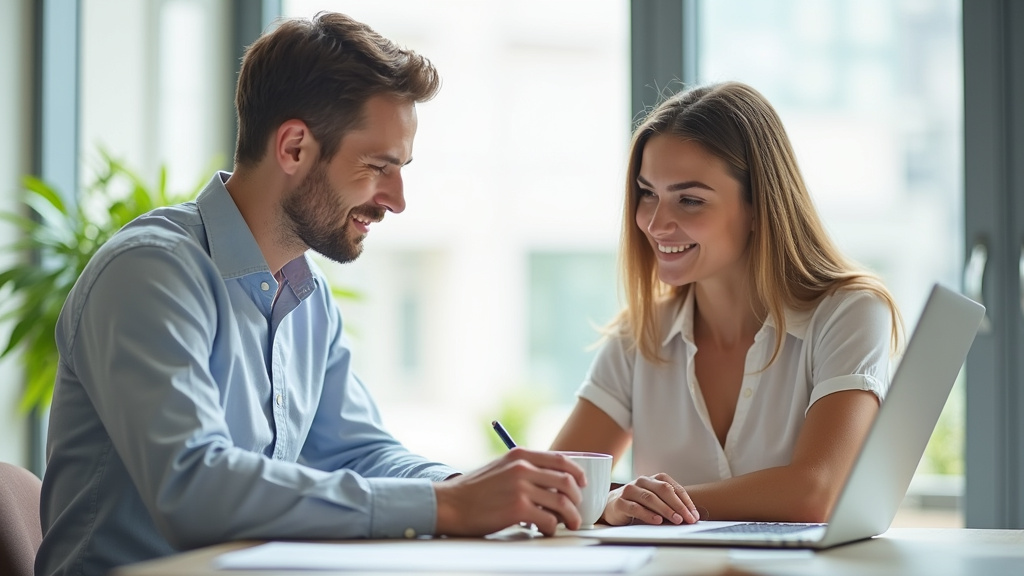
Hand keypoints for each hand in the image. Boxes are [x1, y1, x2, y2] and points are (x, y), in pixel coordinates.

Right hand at [433, 447, 584, 536]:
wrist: (451, 504)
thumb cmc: (474, 490)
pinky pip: (548, 520)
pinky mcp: (517, 509)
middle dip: (576, 498)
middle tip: (575, 509)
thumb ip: (524, 469)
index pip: (560, 459)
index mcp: (520, 455)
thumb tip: (551, 482)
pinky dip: (552, 528)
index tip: (582, 483)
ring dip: (570, 516)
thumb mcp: (501, 468)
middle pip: (566, 481)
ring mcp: (520, 488)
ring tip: (569, 523)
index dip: (577, 472)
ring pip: (562, 502)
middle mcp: (522, 468)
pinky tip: (546, 530)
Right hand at [603, 473, 699, 525]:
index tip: (694, 515)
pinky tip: (657, 521)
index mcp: (653, 479)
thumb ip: (669, 505)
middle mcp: (642, 481)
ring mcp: (630, 490)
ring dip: (666, 510)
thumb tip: (690, 517)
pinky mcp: (620, 502)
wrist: (611, 506)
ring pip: (650, 498)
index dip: (686, 501)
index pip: (673, 487)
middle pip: (663, 490)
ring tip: (676, 520)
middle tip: (688, 518)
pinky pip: (635, 507)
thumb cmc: (638, 504)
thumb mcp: (655, 502)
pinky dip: (648, 515)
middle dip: (678, 505)